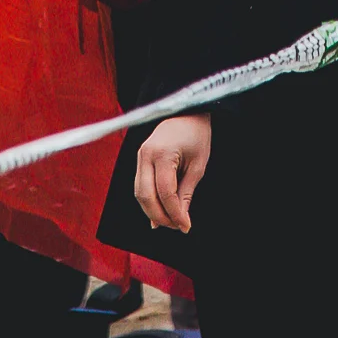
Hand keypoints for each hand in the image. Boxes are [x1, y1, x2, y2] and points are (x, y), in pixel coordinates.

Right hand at [134, 114, 211, 232]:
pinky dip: (148, 201)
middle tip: (177, 227)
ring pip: (139, 193)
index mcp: (162, 153)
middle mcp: (145, 154)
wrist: (187, 111)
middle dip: (161, 216)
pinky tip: (158, 214)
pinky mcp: (140, 158)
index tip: (186, 227)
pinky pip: (139, 186)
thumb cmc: (196, 134)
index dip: (175, 213)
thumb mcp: (198, 164)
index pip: (165, 192)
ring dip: (153, 212)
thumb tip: (181, 219)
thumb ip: (187, 192)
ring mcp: (140, 156)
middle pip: (146, 196)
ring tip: (170, 222)